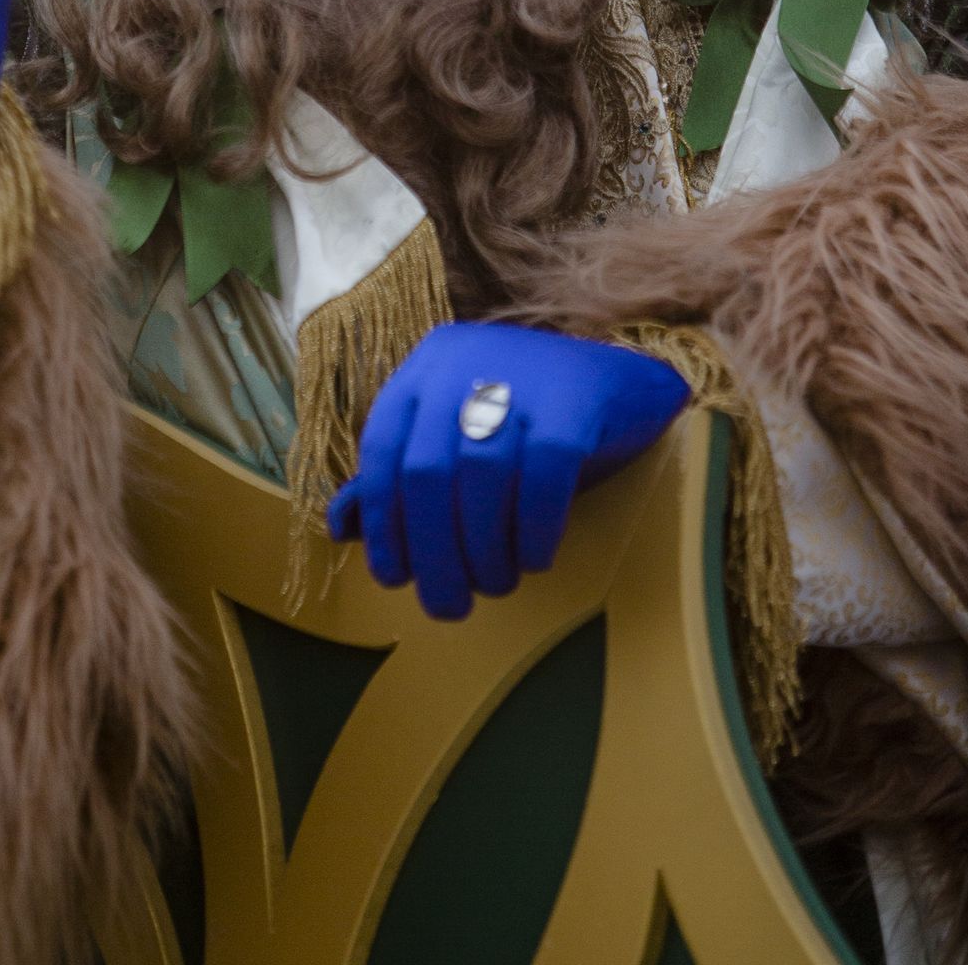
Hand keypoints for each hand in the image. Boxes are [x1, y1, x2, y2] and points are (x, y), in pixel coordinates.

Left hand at [327, 321, 686, 620]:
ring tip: (497, 584)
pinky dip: (534, 528)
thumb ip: (401, 475)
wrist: (624, 385)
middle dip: (432, 553)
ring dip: (484, 549)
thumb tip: (342, 527)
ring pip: (482, 475)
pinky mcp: (576, 398)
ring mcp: (523, 374)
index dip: (382, 520)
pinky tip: (535, 557)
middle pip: (429, 470)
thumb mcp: (458, 438)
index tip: (394, 577)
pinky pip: (546, 474)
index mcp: (427, 367)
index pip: (382, 448)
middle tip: (450, 606)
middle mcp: (466, 361)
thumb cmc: (527, 424)